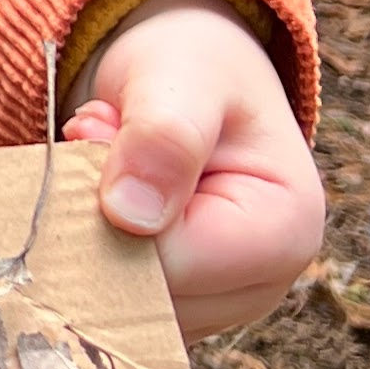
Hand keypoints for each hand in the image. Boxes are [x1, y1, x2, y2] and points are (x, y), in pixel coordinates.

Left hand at [63, 0, 324, 340]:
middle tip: (94, 132)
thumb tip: (128, 215)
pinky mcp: (174, 301)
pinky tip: (102, 188)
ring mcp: (215, 303)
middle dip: (93, 214)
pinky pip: (107, 295)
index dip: (110, 208)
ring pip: (115, 298)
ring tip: (106, 152)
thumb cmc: (196, 64)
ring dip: (83, 224)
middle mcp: (259, 285)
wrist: (192, 69)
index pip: (173, 264)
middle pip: (140, 291)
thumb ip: (165, 136)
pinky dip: (85, 240)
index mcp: (286, 232)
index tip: (92, 131)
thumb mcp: (185, 77)